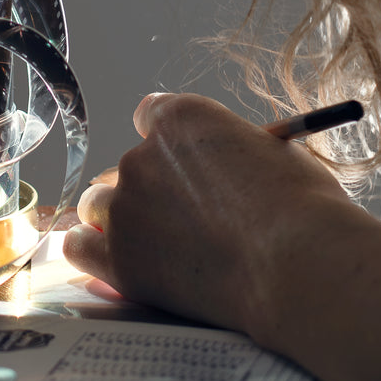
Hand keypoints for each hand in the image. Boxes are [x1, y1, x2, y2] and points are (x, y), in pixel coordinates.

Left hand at [62, 93, 352, 338]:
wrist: (297, 264)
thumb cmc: (302, 208)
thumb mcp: (274, 154)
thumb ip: (232, 152)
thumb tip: (228, 165)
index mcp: (181, 117)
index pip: (150, 115)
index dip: (165, 144)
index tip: (180, 164)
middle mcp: (142, 155)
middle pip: (126, 167)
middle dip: (149, 188)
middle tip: (182, 219)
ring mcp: (125, 207)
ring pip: (97, 205)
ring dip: (119, 219)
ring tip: (157, 244)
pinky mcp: (118, 258)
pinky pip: (78, 247)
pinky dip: (92, 251)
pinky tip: (111, 259)